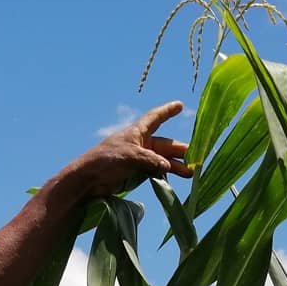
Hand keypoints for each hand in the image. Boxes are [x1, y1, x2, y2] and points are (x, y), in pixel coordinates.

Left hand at [68, 101, 192, 198]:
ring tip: (190, 173)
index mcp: (138, 132)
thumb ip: (150, 161)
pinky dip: (166, 176)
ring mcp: (140, 160)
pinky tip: (175, 180)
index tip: (180, 105)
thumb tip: (167, 167)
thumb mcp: (130, 157)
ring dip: (176, 166)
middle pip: (166, 145)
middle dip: (181, 151)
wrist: (89, 179)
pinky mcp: (137, 173)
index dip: (167, 111)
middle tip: (197, 158)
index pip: (156, 118)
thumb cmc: (106, 160)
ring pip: (163, 161)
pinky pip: (156, 173)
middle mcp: (141, 144)